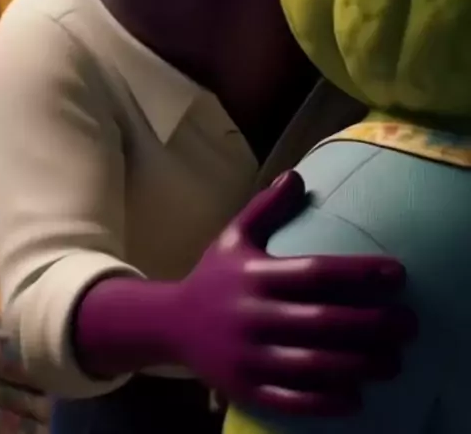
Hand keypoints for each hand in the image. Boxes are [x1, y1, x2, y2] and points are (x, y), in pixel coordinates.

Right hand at [174, 171, 415, 415]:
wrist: (169, 324)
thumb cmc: (214, 276)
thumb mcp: (235, 236)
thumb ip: (266, 207)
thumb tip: (296, 176)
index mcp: (254, 275)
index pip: (315, 273)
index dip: (359, 273)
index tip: (397, 274)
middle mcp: (252, 316)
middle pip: (322, 322)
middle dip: (372, 324)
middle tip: (409, 324)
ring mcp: (248, 356)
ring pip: (313, 366)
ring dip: (360, 365)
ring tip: (393, 361)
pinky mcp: (245, 388)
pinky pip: (291, 400)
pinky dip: (326, 402)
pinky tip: (357, 396)